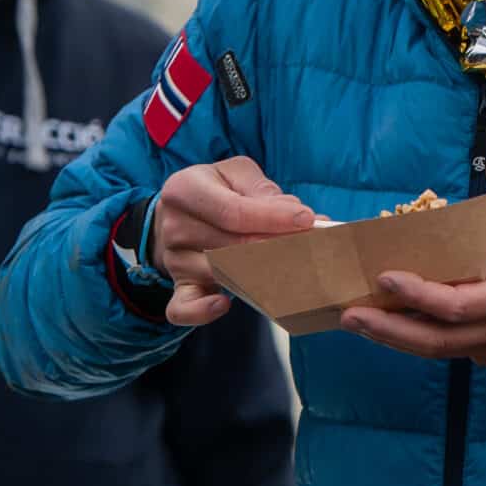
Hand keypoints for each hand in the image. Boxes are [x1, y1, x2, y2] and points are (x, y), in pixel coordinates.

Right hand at [153, 157, 313, 326]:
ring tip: (292, 268)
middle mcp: (175, 226)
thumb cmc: (216, 189)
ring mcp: (175, 259)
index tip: (307, 220)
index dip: (273, 218)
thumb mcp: (236, 174)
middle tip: (310, 248)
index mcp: (185, 190)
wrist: (180, 211)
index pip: (233, 212)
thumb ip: (263, 190)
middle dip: (275, 248)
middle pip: (231, 246)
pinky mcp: (180, 284)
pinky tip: (223, 304)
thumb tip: (298, 215)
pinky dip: (202, 311)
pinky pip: (182, 307)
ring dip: (261, 275)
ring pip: (221, 275)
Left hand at [340, 157, 485, 363]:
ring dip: (393, 338)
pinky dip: (412, 338)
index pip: (459, 305)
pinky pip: (444, 348)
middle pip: (435, 340)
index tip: (386, 277)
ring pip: (435, 350)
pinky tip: (386, 323)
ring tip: (355, 320)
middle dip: (389, 329)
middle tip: (348, 313)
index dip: (420, 295)